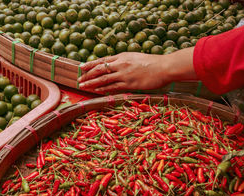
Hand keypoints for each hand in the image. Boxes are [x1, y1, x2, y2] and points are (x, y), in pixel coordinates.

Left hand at [78, 48, 196, 93]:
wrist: (165, 67)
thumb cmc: (152, 63)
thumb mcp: (135, 58)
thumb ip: (124, 61)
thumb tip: (115, 66)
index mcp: (122, 56)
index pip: (102, 60)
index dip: (90, 64)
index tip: (81, 67)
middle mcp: (121, 64)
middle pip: (99, 69)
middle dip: (87, 74)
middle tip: (79, 79)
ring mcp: (125, 74)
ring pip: (103, 78)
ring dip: (91, 82)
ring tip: (83, 86)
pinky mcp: (130, 84)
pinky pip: (113, 87)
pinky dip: (103, 88)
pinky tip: (96, 90)